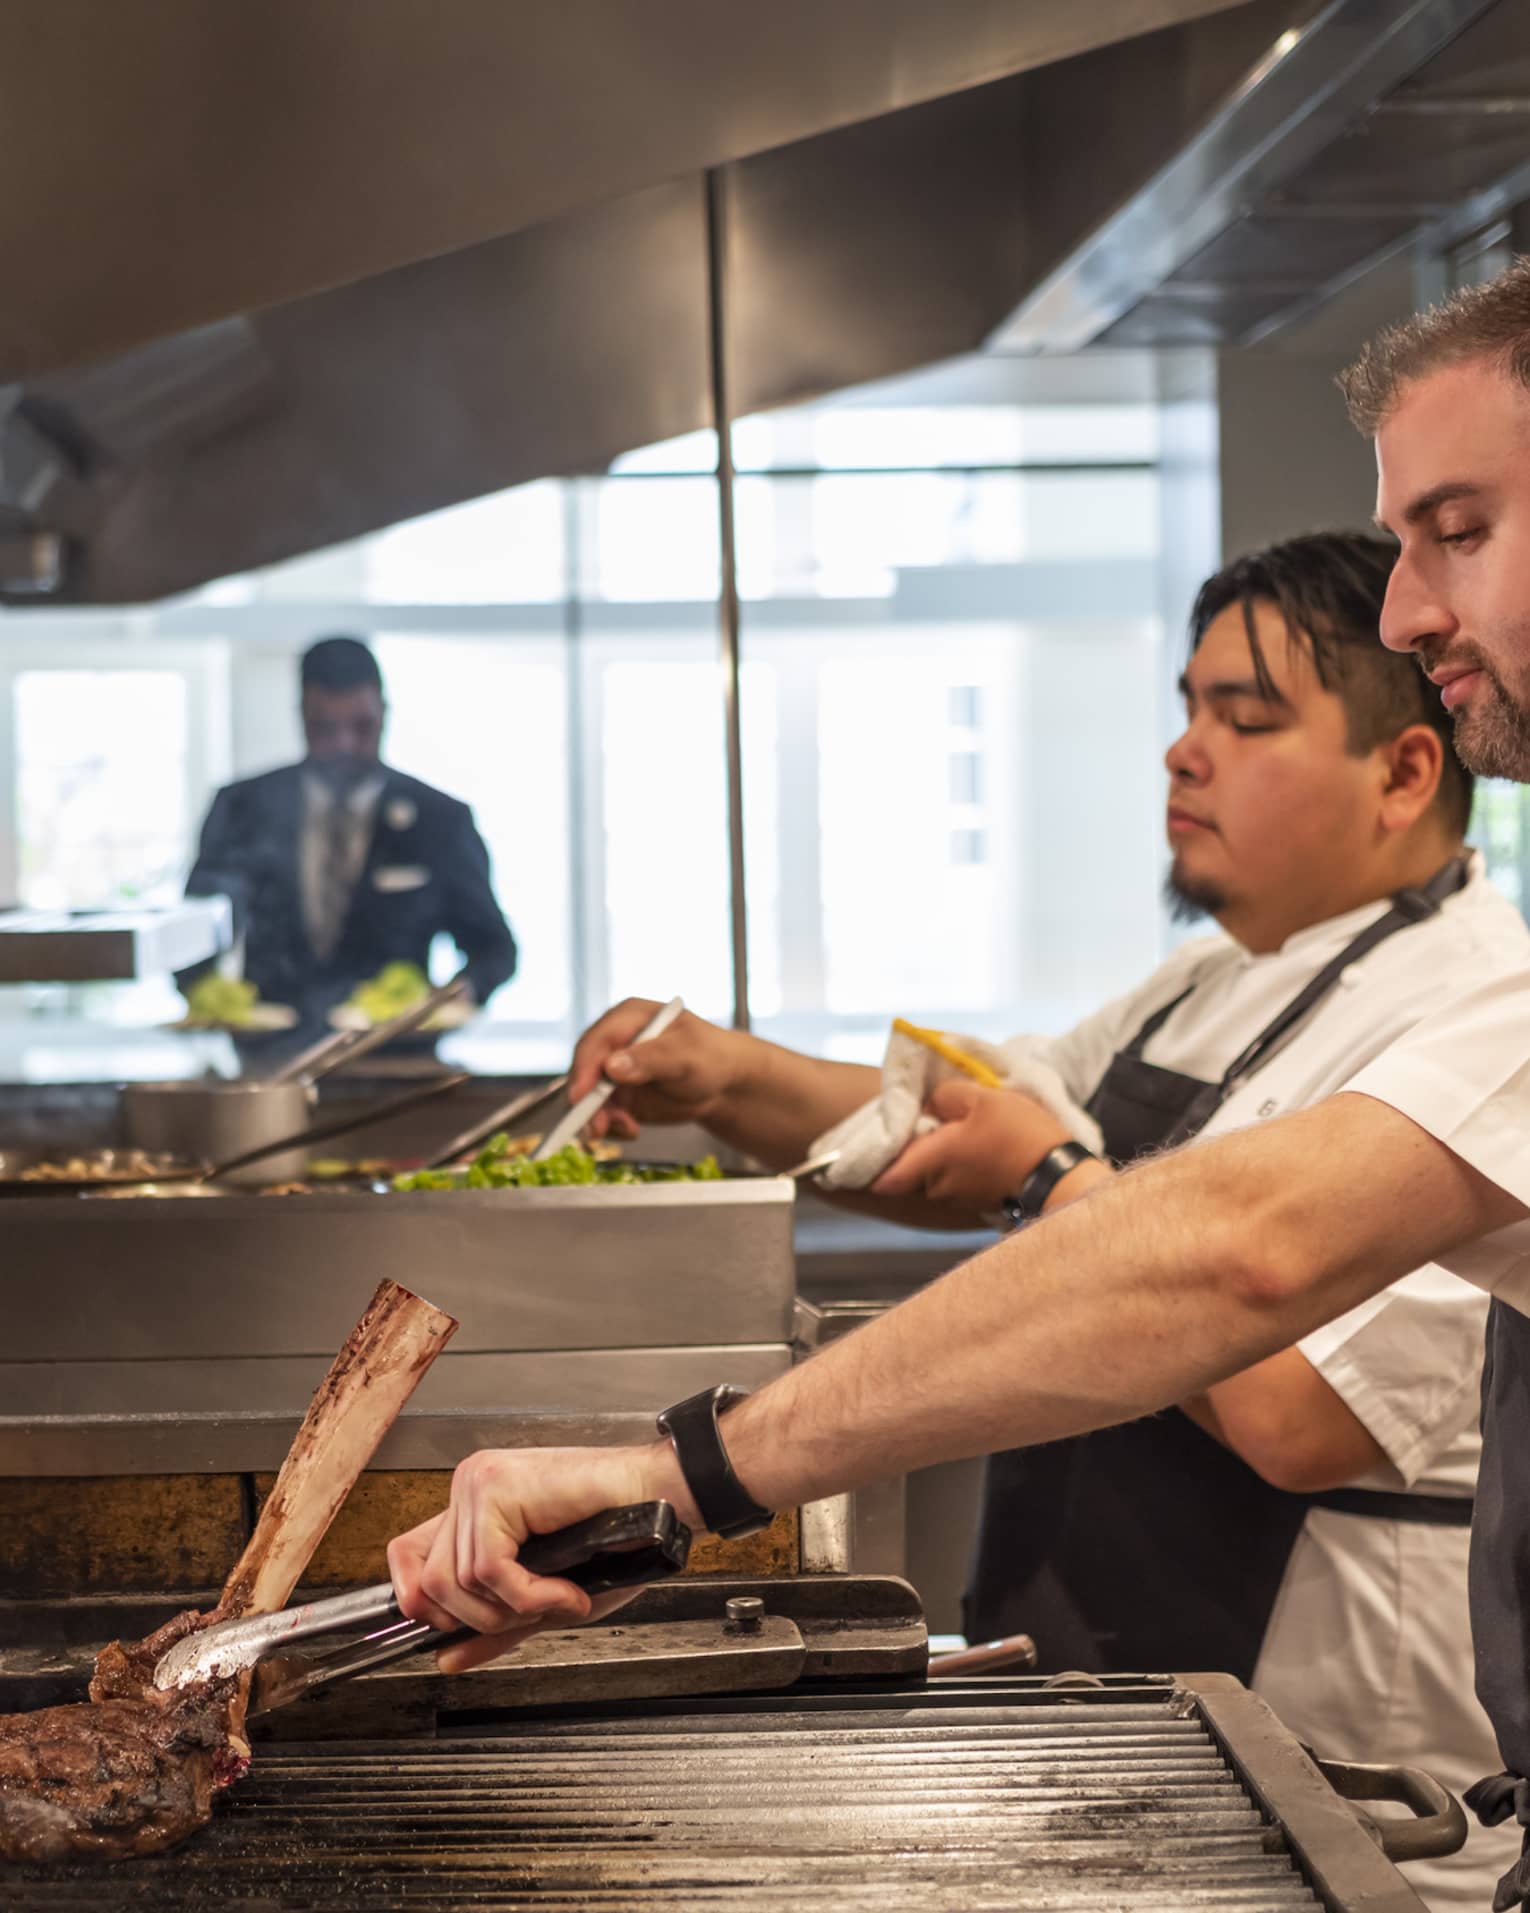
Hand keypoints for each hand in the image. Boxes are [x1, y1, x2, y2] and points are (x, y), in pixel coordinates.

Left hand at [386, 1440, 694, 1672]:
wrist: (659, 1503)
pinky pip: (489, 1568)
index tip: (449, 1631)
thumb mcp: (546, 1599)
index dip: (417, 1603)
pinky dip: (529, 1595)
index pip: (407, 1555)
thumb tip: (448, 1658)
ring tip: (559, 1597)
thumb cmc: (617, 1540)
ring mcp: (480, 1483)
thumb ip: (497, 1625)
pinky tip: (565, 1591)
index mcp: (475, 1509)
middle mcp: (470, 1490)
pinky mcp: (498, 1487)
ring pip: (454, 1580)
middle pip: (428, 1583)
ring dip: (512, 1608)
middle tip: (535, 1612)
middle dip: (481, 1619)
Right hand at [567, 998, 743, 1138]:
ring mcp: (613, 1071)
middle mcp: (614, 1043)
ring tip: (629, 1129)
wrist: (723, 1084)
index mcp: (628, 1018)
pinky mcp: (618, 1096)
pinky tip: (632, 1130)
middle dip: (588, 1102)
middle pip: (585, 1072)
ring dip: (601, 1119)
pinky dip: (612, 1126)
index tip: (580, 1097)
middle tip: (598, 1128)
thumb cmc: (710, 1057)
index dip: (584, 1069)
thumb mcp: (687, 1054)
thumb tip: (612, 1066)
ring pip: (589, 1098)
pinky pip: (602, 1114)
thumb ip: (651, 1058)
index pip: (596, 1042)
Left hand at [870, 1080, 1072, 1212]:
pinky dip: (962, 1167)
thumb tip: (928, 1105)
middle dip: (920, 1146)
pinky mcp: (979, 1203)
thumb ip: (945, 1096)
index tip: (878, 1144)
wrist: (1061, 1176)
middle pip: (913, 1167)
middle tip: (939, 1120)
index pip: (884, 1175)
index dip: (875, 1162)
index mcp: (932, 1160)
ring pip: (936, 1174)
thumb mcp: (982, 1098)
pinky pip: (958, 1181)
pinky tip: (983, 1148)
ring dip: (944, 1156)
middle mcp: (938, 1187)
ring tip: (967, 1130)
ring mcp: (958, 1200)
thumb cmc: (1019, 1134)